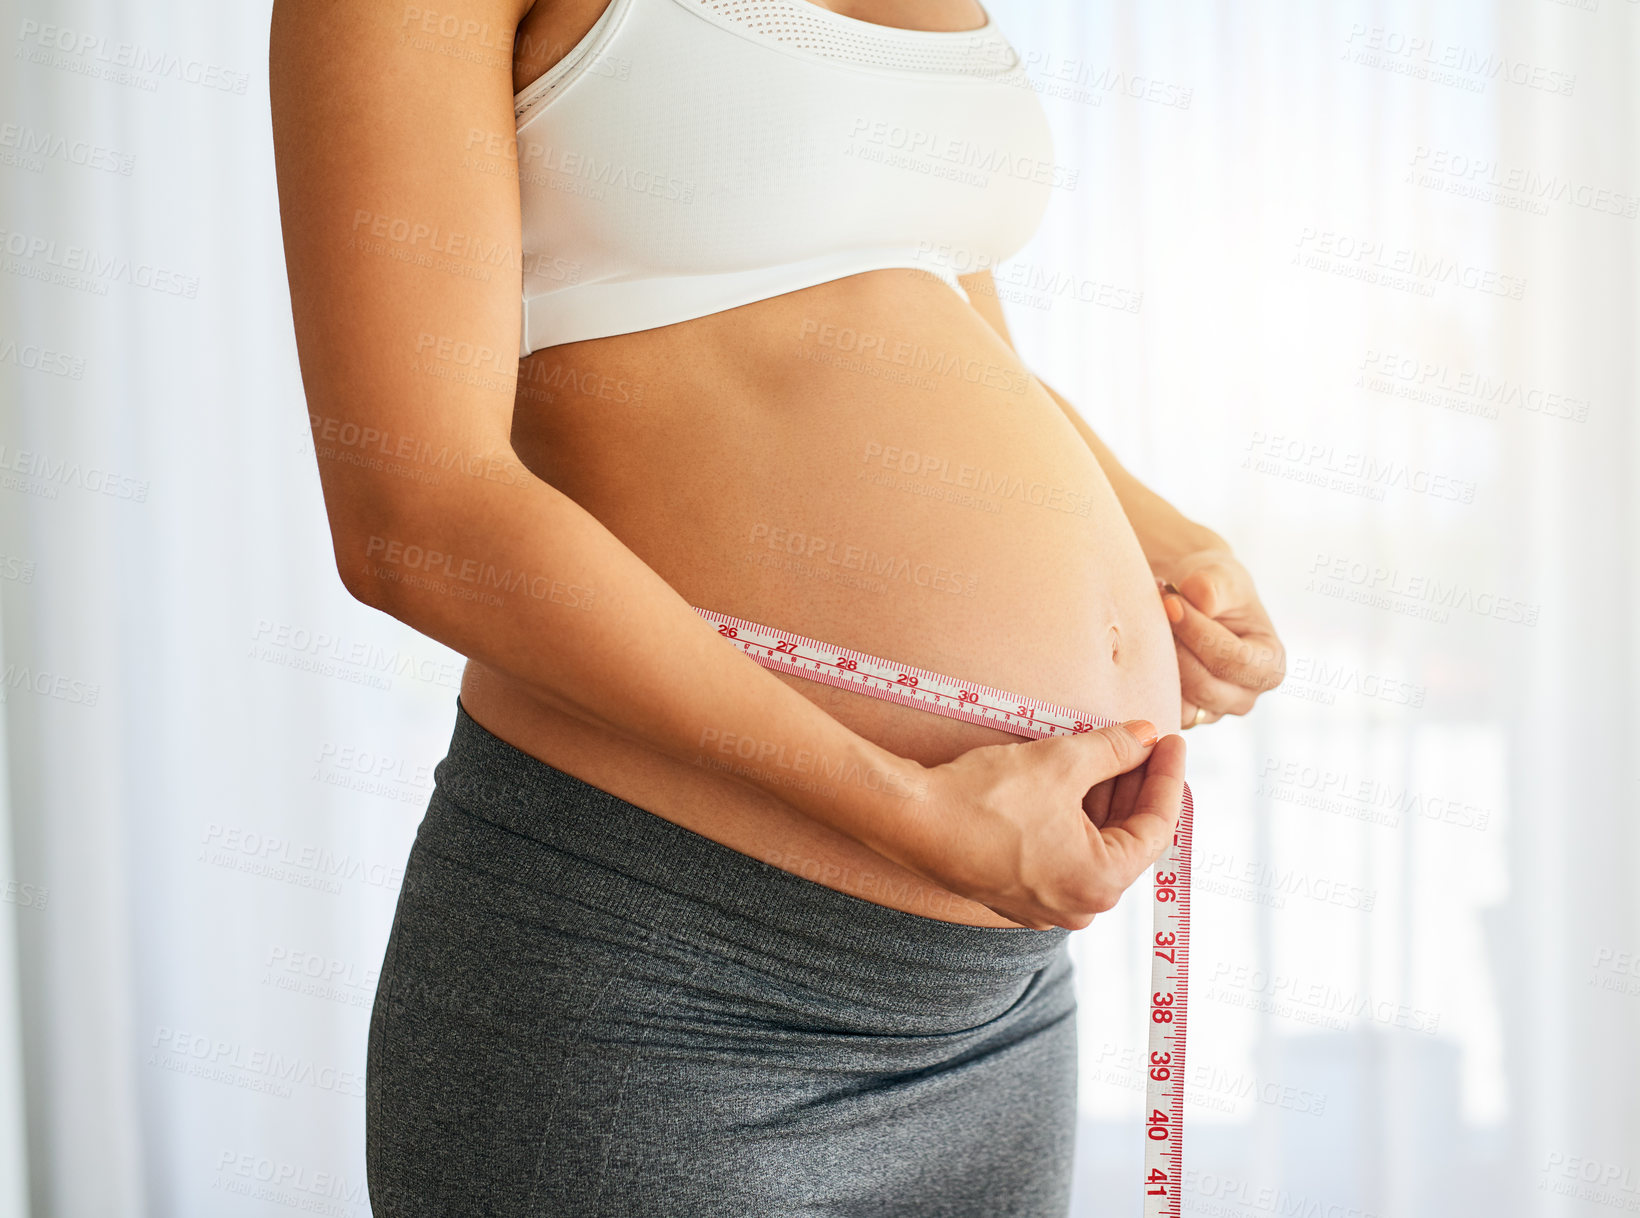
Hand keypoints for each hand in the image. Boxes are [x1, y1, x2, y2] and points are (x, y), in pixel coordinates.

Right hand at [911, 722, 1186, 929]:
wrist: (910, 818)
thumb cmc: (985, 797)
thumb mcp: (1062, 761)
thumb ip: (1114, 749)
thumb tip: (1145, 737)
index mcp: (1101, 883)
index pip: (1157, 827)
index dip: (1167, 776)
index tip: (1170, 739)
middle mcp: (1079, 906)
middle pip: (1126, 838)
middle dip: (1135, 785)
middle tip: (1141, 740)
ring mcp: (1045, 905)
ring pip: (1094, 845)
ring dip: (1103, 800)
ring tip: (1107, 751)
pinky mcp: (1016, 892)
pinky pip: (1063, 853)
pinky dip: (1074, 818)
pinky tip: (1073, 780)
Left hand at [1154, 549, 1285, 727]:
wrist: (1197, 602)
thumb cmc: (1219, 590)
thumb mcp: (1223, 578)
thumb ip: (1214, 586)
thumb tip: (1200, 598)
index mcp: (1270, 666)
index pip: (1232, 659)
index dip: (1197, 631)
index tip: (1170, 602)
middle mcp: (1246, 696)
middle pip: (1204, 686)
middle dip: (1175, 649)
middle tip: (1155, 614)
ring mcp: (1215, 710)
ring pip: (1181, 703)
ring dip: (1159, 667)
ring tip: (1152, 630)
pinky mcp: (1187, 715)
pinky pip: (1163, 709)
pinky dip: (1150, 682)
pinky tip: (1143, 651)